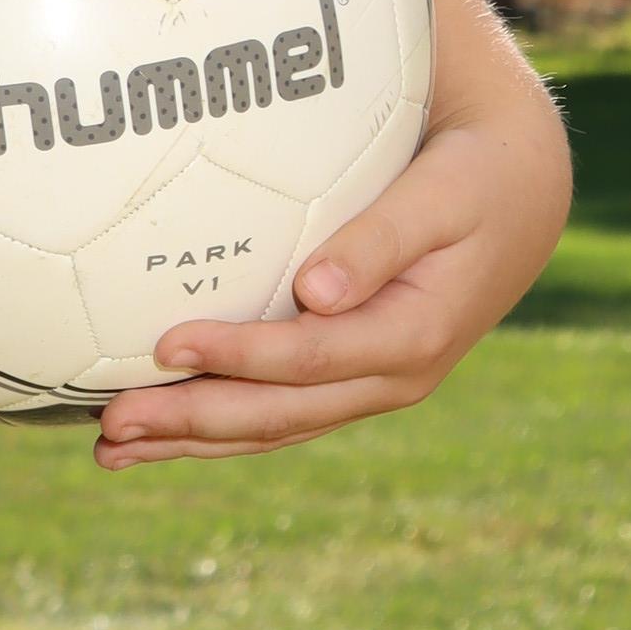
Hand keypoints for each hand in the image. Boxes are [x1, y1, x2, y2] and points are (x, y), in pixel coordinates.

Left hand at [93, 0, 569, 468]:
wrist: (519, 200)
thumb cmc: (473, 180)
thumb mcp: (441, 196)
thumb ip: (379, 240)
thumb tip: (314, 291)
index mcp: (414, 335)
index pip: (311, 358)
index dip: (237, 357)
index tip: (165, 344)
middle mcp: (392, 377)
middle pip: (280, 414)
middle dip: (192, 424)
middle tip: (111, 427)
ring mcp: (370, 385)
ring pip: (273, 427)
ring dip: (192, 440)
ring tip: (111, 449)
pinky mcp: (351, 376)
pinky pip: (278, 413)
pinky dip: (217, 426)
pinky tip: (160, 432)